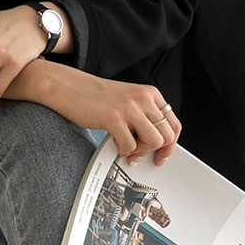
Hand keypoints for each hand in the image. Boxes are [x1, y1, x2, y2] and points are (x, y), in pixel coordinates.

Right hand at [9, 59, 180, 160]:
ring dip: (140, 151)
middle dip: (153, 151)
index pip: (174, 125)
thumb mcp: (128, 102)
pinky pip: (130, 146)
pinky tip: (114, 143)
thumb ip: (144, 118)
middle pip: (166, 136)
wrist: (70, 88)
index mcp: (150, 94)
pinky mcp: (114, 118)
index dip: (170, 146)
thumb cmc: (98, 100)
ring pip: (154, 142)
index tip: (160, 156)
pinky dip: (122, 151)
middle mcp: (143, 98)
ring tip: (125, 147)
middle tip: (138, 154)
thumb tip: (155, 144)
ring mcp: (130, 107)